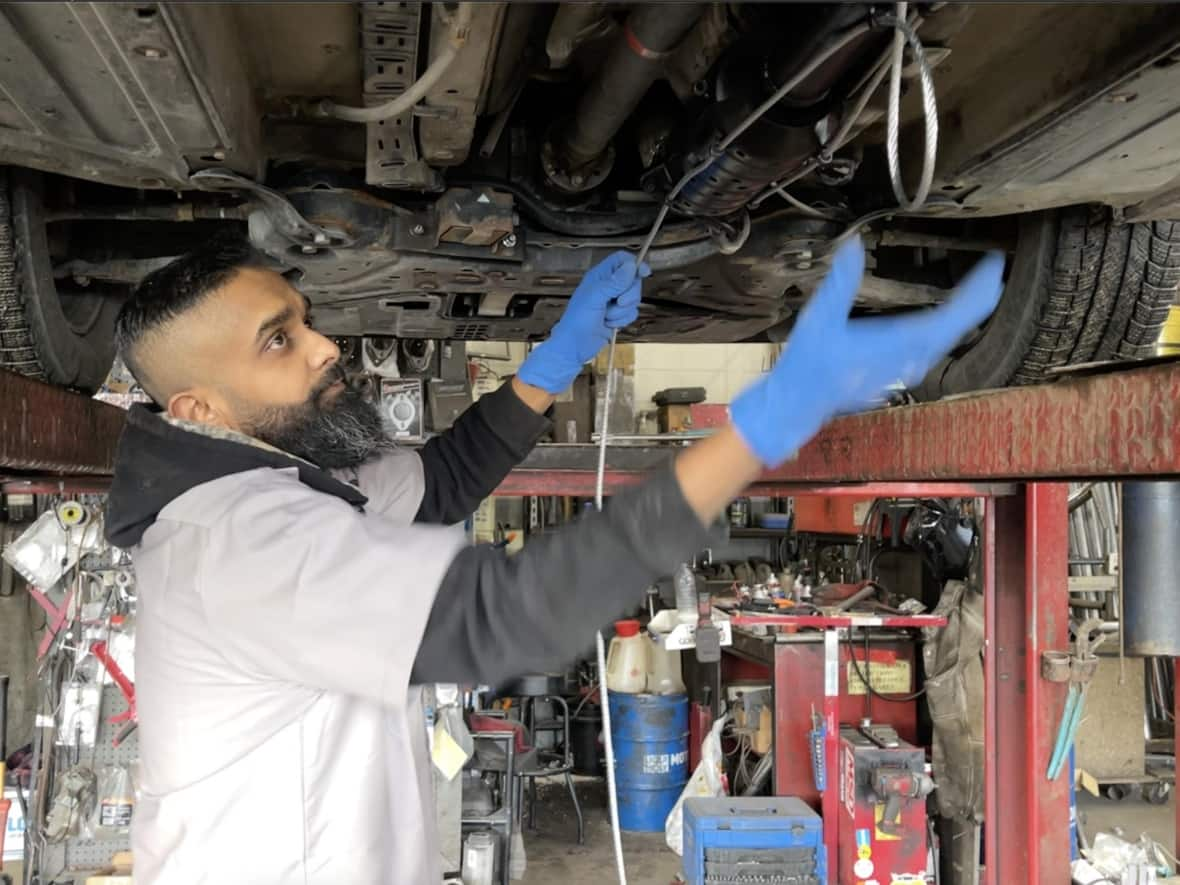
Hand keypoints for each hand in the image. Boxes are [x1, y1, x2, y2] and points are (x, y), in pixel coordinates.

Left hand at [516, 251, 650, 393]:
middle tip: (618, 302)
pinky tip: (609, 325)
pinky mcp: (618, 316)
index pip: (621, 260)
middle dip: (629, 294)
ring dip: (622, 311)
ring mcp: (614, 301)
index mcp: (600, 276)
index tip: (644, 273)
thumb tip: (631, 266)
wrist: (575, 346)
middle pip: (633, 279)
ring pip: (634, 298)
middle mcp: (608, 286)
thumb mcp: (595, 297)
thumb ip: (614, 282)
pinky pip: (632, 313)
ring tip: (607, 317)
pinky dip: (623, 320)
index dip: (634, 264)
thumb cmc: (578, 319)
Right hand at [730, 236, 1004, 466]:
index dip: (979, 288)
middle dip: (979, 297)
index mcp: (899, 343)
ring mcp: (905, 369)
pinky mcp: (897, 374)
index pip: (955, 314)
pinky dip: (946, 328)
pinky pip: (933, 348)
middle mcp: (910, 359)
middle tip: (992, 270)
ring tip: (976, 291)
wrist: (797, 405)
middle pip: (958, 326)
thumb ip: (840, 281)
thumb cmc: (807, 367)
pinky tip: (941, 321)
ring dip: (964, 314)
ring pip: (947, 339)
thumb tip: (853, 244)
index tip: (994, 264)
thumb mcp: (820, 318)